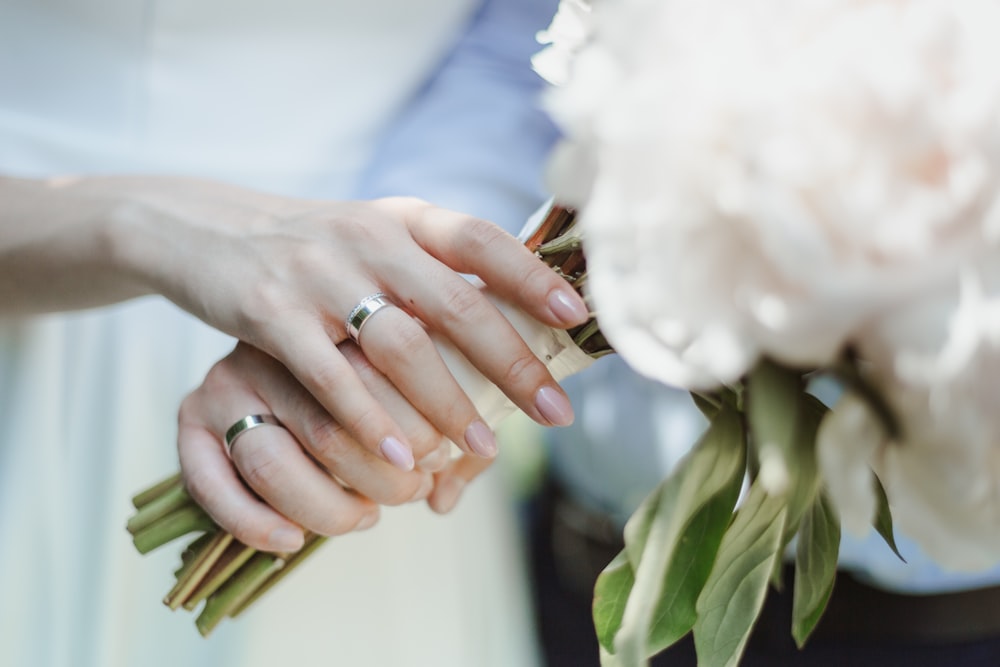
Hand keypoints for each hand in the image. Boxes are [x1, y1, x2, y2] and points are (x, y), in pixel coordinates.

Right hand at [127, 184, 586, 469]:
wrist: (209, 229)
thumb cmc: (316, 249)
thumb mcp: (376, 234)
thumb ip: (435, 264)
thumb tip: (523, 303)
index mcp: (401, 218)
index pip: (479, 239)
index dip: (531, 276)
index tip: (577, 316)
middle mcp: (366, 237)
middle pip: (453, 302)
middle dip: (511, 362)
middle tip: (556, 412)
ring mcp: (316, 273)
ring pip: (398, 344)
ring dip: (447, 402)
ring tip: (484, 447)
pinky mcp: (269, 311)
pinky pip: (330, 375)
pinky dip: (369, 420)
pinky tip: (400, 457)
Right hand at [178, 341, 451, 551]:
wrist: (256, 296)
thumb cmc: (359, 362)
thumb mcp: (406, 364)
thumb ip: (441, 421)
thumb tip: (447, 495)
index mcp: (325, 319)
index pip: (378, 377)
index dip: (421, 427)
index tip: (445, 457)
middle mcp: (273, 348)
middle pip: (330, 430)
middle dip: (384, 478)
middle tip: (414, 489)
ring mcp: (226, 382)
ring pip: (272, 463)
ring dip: (327, 509)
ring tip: (366, 515)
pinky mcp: (189, 416)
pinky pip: (210, 483)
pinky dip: (253, 523)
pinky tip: (293, 541)